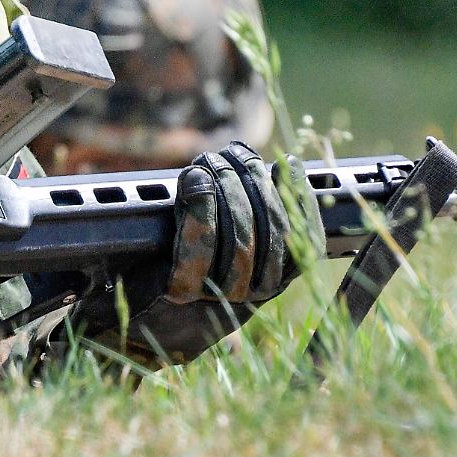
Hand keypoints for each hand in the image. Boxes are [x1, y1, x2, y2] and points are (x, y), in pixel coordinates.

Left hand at [165, 141, 319, 303]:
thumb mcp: (237, 236)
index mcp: (278, 279)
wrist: (149, 304)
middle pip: (270, 230)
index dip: (298, 195)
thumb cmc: (196, 262)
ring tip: (210, 160)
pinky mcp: (183, 290)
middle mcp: (255, 291)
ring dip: (224, 186)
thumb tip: (285, 167)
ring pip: (237, 234)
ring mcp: (220, 293)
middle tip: (233, 152)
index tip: (287, 162)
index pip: (306, 238)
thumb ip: (262, 209)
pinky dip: (198, 205)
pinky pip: (197, 247)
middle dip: (253, 180)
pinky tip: (195, 177)